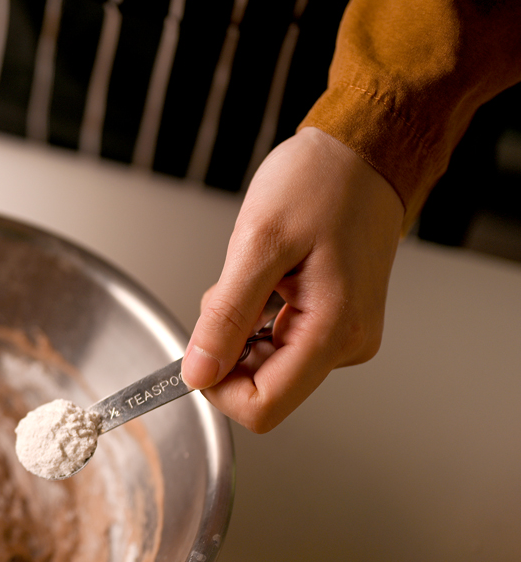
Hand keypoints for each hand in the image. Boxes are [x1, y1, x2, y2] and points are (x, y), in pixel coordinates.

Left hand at [180, 127, 404, 432]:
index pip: (263, 407)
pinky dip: (258, 317)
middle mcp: (347, 345)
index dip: (218, 387)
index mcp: (335, 332)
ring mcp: (344, 337)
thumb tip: (198, 373)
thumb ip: (226, 316)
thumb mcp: (258, 245)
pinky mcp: (336, 325)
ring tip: (260, 274)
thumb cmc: (320, 184)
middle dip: (229, 350)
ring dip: (242, 329)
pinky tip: (272, 278)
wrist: (363, 154)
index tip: (199, 347)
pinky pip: (280, 343)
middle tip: (234, 290)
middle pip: (264, 390)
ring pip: (267, 366)